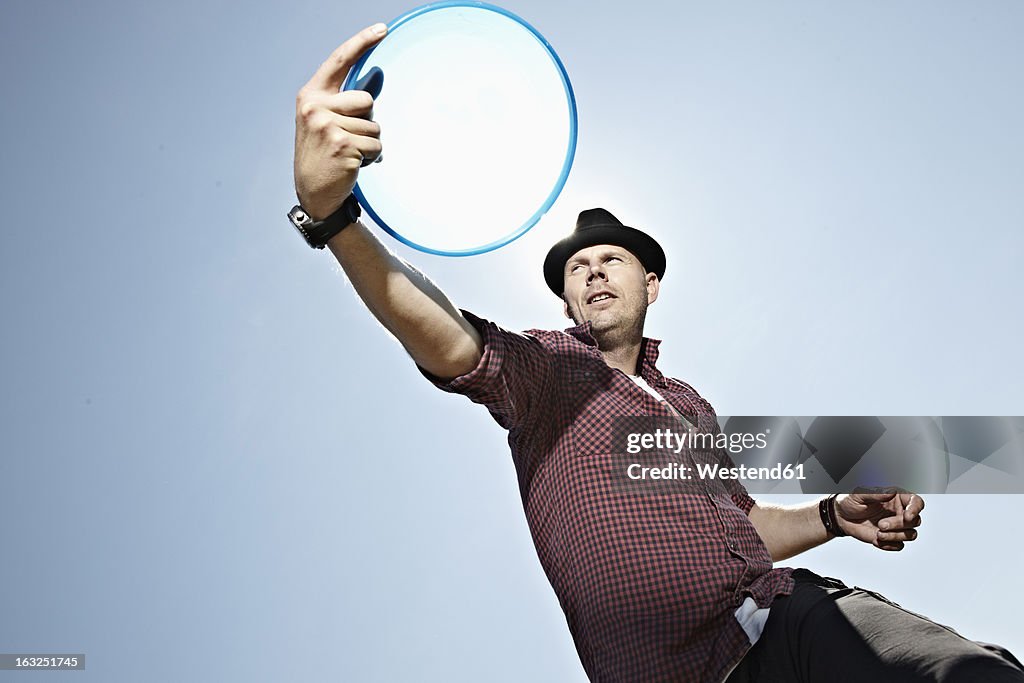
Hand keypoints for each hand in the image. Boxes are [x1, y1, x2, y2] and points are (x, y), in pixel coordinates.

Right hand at [294, 24, 386, 219]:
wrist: (314, 193)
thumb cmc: (324, 154)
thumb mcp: (323, 121)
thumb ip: (342, 101)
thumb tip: (375, 79)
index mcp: (311, 96)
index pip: (340, 60)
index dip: (362, 42)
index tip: (382, 28)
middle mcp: (316, 106)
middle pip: (367, 99)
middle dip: (366, 121)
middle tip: (348, 139)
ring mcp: (328, 125)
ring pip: (375, 126)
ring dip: (369, 143)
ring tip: (349, 154)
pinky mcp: (343, 144)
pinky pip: (376, 145)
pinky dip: (372, 158)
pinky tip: (352, 164)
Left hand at [835, 488, 924, 551]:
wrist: (841, 517)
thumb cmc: (851, 501)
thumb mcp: (860, 494)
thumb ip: (876, 493)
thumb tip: (891, 492)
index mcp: (896, 498)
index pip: (916, 502)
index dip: (916, 509)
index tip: (907, 516)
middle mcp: (899, 512)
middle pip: (915, 521)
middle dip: (899, 525)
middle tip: (881, 525)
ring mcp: (896, 526)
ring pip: (910, 535)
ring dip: (895, 536)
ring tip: (878, 534)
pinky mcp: (890, 538)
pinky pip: (899, 546)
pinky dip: (889, 545)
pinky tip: (876, 540)